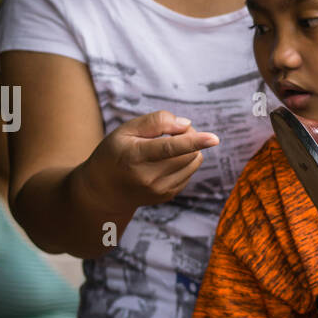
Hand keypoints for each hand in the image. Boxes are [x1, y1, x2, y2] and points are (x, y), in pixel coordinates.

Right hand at [83, 110, 219, 213]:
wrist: (104, 190)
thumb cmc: (115, 153)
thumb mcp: (125, 130)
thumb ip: (155, 122)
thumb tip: (186, 124)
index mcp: (135, 157)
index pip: (169, 148)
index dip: (192, 141)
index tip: (214, 138)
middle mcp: (149, 178)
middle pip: (188, 154)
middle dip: (190, 136)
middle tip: (174, 130)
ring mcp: (160, 190)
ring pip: (193, 163)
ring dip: (191, 149)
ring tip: (171, 144)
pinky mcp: (167, 196)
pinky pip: (189, 172)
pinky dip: (185, 161)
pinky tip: (167, 160)